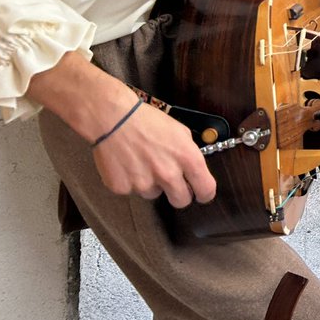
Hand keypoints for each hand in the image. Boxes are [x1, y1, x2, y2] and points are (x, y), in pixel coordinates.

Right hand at [92, 101, 215, 208]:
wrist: (113, 118)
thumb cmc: (148, 121)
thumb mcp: (180, 132)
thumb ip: (188, 153)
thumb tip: (192, 169)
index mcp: (187, 158)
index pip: (206, 189)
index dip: (204, 193)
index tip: (201, 194)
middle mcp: (168, 174)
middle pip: (181, 201)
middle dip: (179, 194)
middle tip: (171, 182)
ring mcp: (144, 184)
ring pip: (154, 194)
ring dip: (151, 184)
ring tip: (142, 162)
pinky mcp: (123, 188)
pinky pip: (132, 190)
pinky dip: (131, 181)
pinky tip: (127, 163)